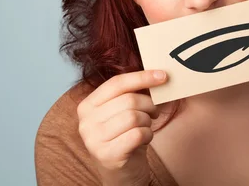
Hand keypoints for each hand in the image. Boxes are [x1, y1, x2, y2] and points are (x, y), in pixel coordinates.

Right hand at [77, 70, 167, 185]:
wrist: (121, 173)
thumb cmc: (124, 137)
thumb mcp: (122, 112)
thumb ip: (131, 93)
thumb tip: (157, 75)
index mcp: (87, 105)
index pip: (116, 83)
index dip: (142, 77)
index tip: (163, 75)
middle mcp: (86, 122)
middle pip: (128, 100)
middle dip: (149, 104)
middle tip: (154, 112)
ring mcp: (94, 140)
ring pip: (134, 116)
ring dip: (147, 121)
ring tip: (146, 127)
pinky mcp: (107, 155)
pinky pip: (138, 134)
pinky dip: (148, 134)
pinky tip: (144, 139)